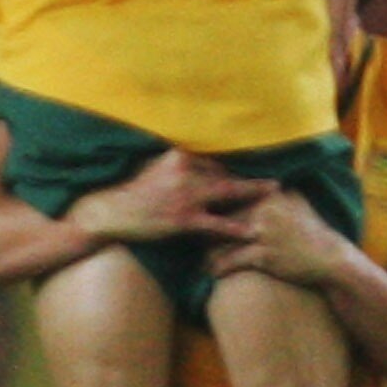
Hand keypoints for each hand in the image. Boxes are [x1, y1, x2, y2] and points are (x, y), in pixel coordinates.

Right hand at [72, 149, 266, 248]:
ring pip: (226, 193)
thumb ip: (175, 163)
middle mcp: (185, 172)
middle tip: (275, 182)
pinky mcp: (183, 219)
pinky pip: (214, 223)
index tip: (248, 174)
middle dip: (250, 179)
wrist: (111, 212)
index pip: (213, 163)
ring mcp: (185, 196)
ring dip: (252, 194)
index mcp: (178, 156)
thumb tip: (192, 159)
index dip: (230, 172)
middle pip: (225, 174)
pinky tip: (250, 231)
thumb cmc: (131, 191)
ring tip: (273, 195)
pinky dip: (233, 227)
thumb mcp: (154, 167)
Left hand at [208, 187, 346, 286]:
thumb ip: (273, 191)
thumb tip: (254, 180)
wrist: (329, 257)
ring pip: (221, 240)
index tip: (195, 206)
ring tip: (200, 259)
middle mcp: (263, 209)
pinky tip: (211, 273)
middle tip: (189, 235)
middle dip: (203, 228)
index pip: (229, 193)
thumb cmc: (311, 230)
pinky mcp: (263, 256)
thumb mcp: (295, 201)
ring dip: (207, 252)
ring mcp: (263, 233)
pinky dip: (218, 268)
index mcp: (268, 193)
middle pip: (220, 216)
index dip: (210, 200)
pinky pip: (230, 261)